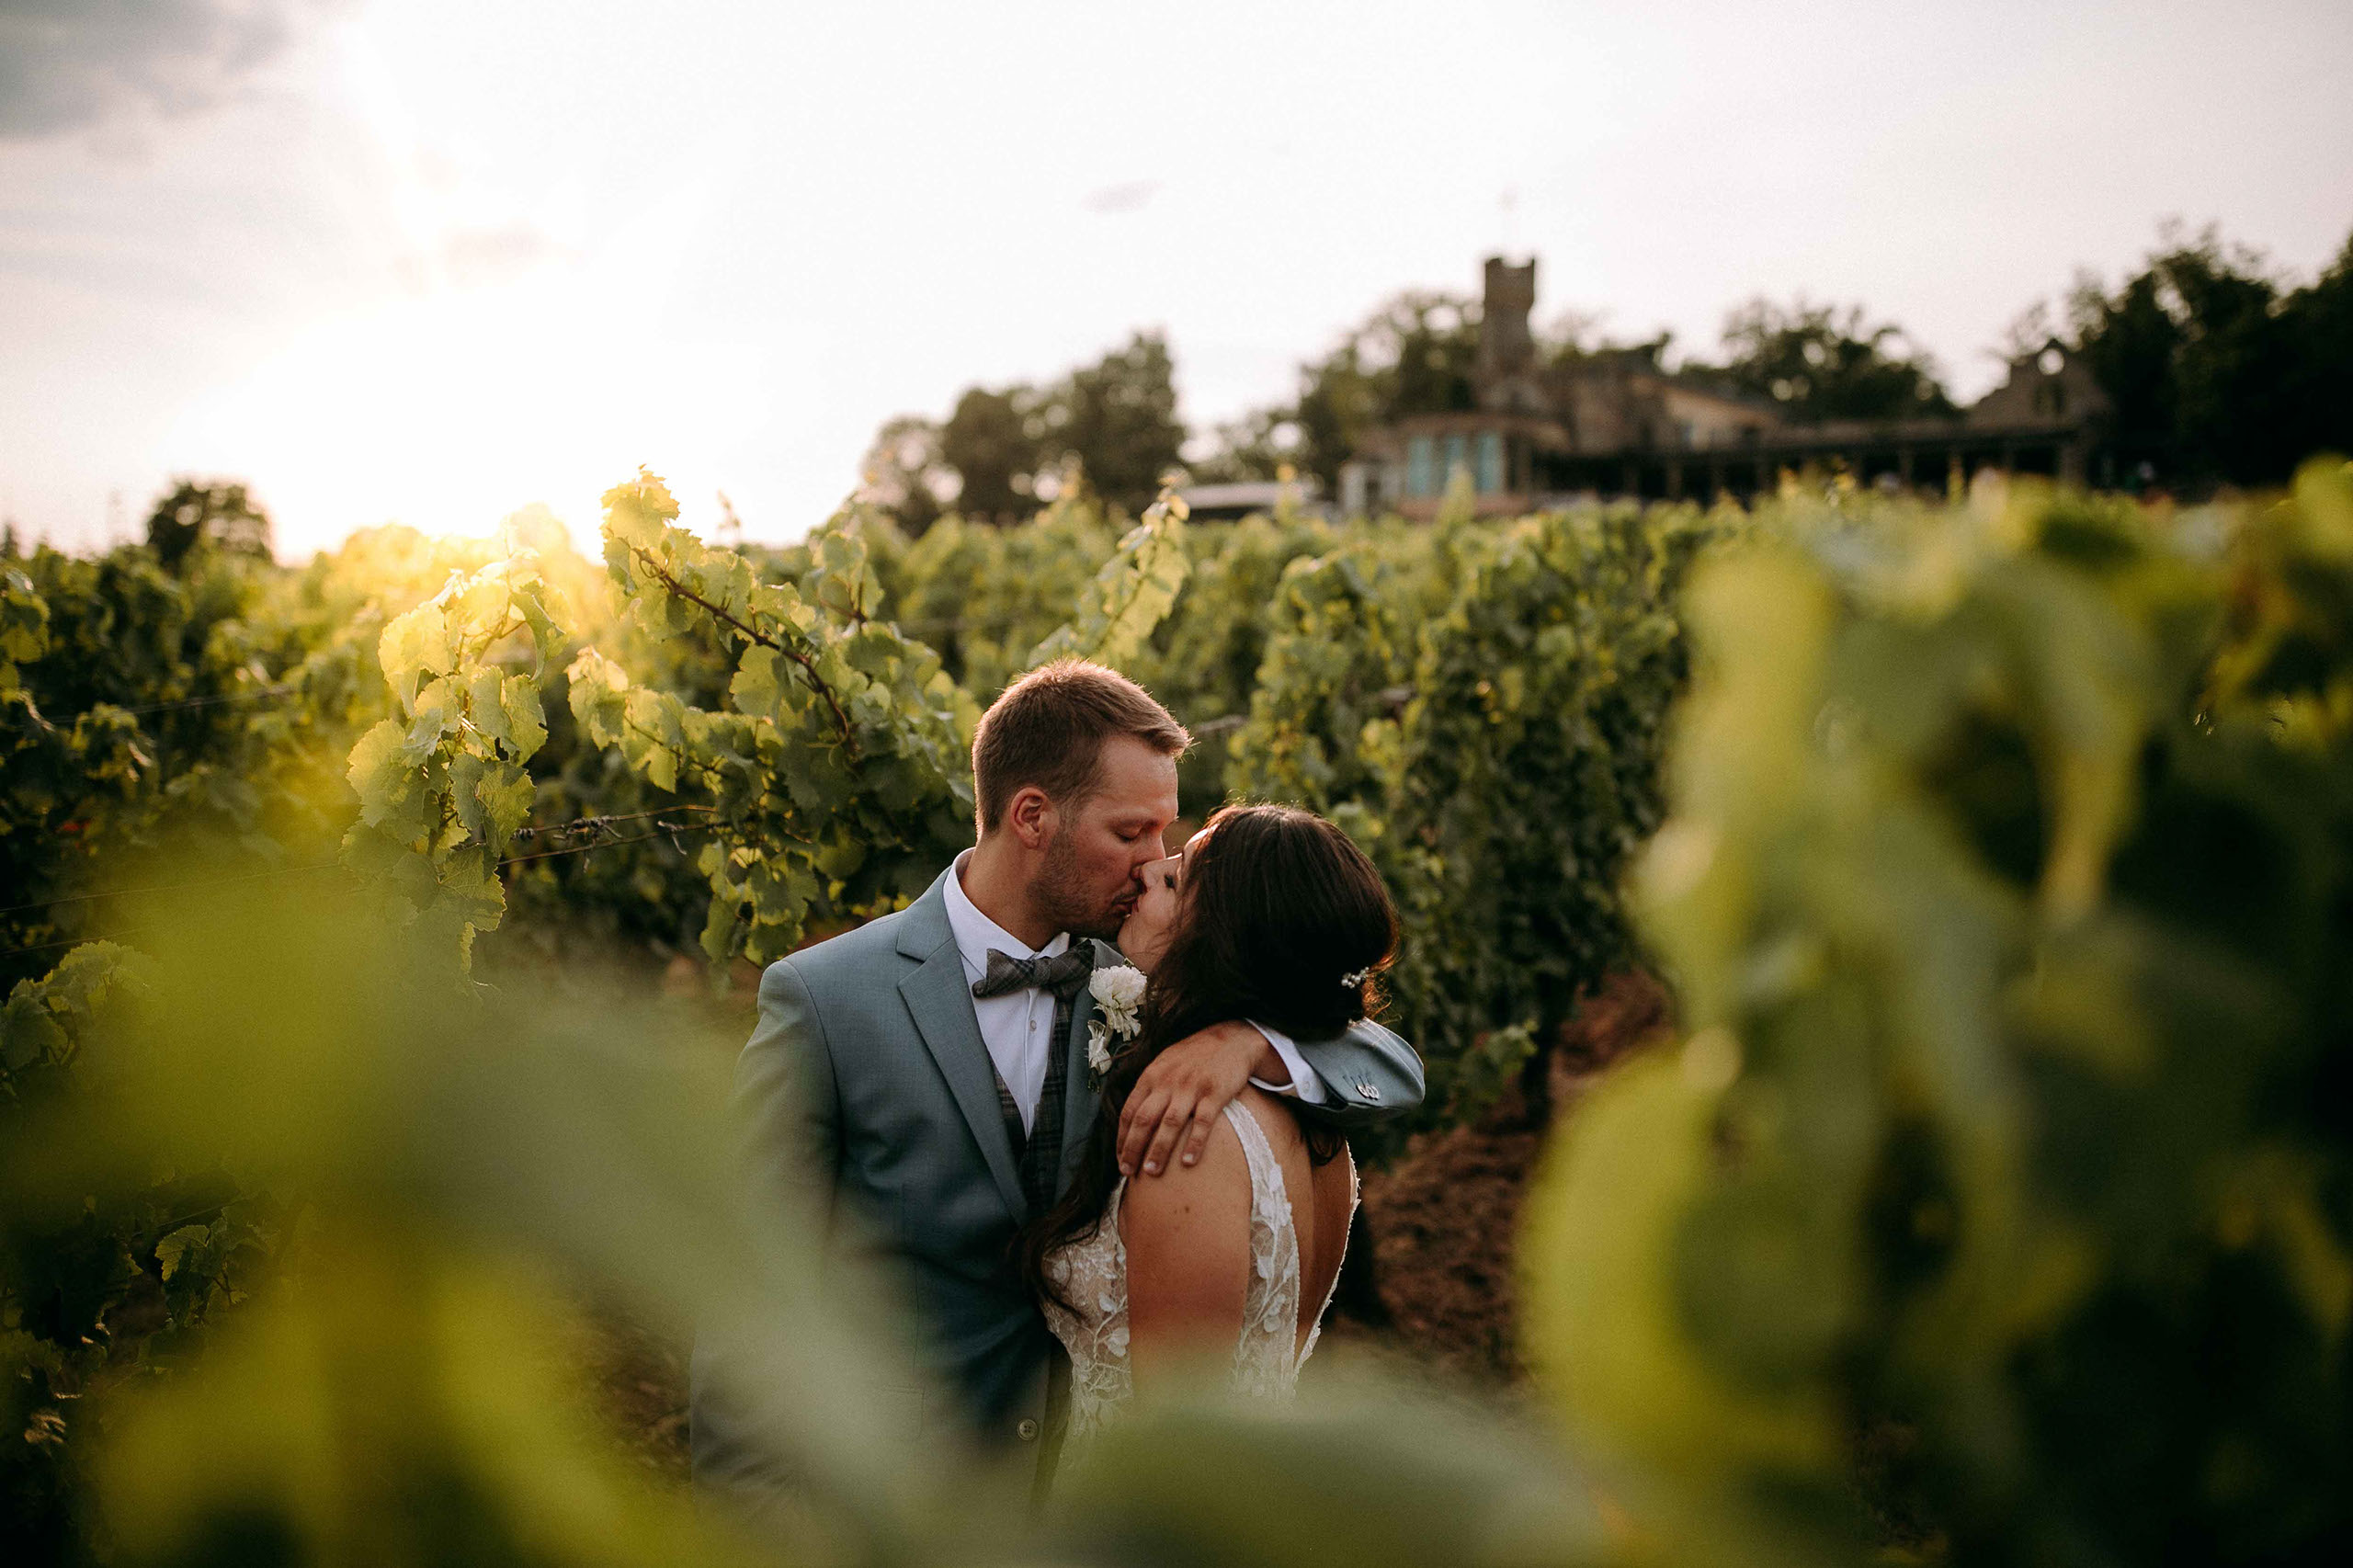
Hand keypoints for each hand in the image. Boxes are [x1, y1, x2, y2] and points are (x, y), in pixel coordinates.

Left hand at [1117, 1020, 1280, 1176]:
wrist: (1231, 1039)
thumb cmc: (1195, 1056)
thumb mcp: (1165, 1063)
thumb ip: (1149, 1087)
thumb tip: (1133, 1118)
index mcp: (1152, 1076)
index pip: (1129, 1111)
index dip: (1122, 1138)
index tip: (1119, 1159)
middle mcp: (1168, 1081)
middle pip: (1144, 1119)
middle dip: (1133, 1148)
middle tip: (1128, 1171)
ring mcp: (1191, 1087)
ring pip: (1169, 1123)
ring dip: (1158, 1150)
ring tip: (1151, 1172)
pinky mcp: (1215, 1093)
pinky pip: (1202, 1122)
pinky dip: (1194, 1143)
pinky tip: (1188, 1162)